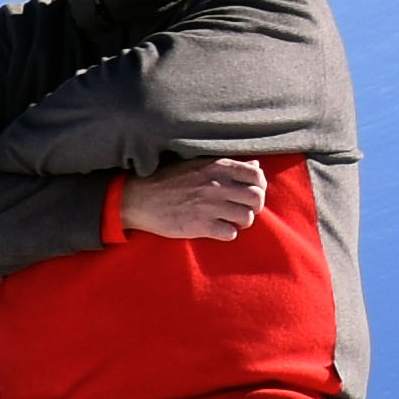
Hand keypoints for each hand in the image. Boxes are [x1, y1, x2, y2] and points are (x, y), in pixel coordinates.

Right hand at [119, 157, 269, 241]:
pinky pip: (230, 233)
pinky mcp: (200, 226)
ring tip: (231, 221)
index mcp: (218, 166)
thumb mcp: (198, 164)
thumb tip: (255, 164)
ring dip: (242, 221)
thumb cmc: (168, 179)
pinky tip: (219, 230)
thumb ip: (228, 165)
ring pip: (246, 217)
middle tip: (243, 210)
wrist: (138, 198)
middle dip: (254, 206)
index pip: (257, 175)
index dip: (259, 186)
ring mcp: (209, 206)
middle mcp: (217, 184)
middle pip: (257, 198)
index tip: (252, 193)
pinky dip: (228, 234)